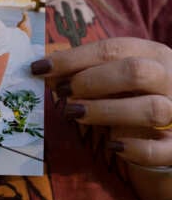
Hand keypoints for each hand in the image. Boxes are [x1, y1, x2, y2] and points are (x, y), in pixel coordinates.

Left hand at [31, 37, 171, 166]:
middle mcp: (170, 78)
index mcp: (152, 54)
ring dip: (105, 111)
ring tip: (73, 113)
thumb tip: (44, 70)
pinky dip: (136, 149)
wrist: (168, 128)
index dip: (72, 58)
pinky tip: (113, 145)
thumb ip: (83, 71)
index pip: (112, 49)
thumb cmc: (132, 95)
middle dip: (91, 81)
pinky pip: (163, 150)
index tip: (39, 68)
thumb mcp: (111, 77)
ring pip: (151, 109)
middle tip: (61, 91)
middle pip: (135, 72)